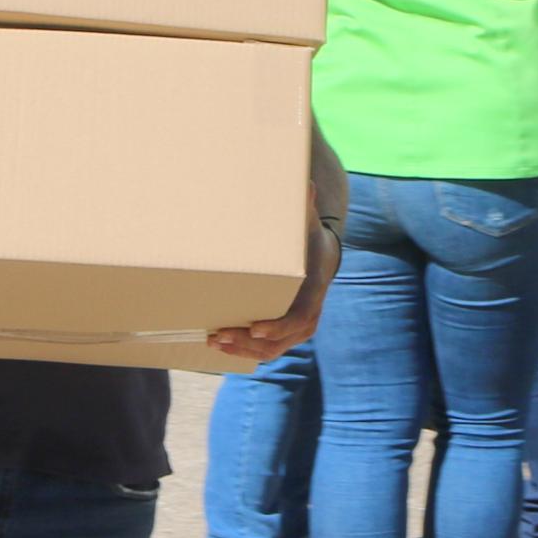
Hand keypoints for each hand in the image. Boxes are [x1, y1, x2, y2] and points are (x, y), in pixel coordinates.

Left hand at [209, 218, 334, 363]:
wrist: (323, 258)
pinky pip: (267, 350)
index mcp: (314, 291)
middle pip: (279, 341)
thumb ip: (304, 208)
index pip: (298, 317)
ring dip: (242, 350)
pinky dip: (245, 351)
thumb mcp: (308, 223)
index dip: (277, 326)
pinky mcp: (287, 334)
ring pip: (271, 351)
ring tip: (214, 341)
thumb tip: (305, 185)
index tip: (254, 328)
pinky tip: (222, 345)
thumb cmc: (309, 238)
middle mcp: (309, 316)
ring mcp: (298, 329)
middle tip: (219, 334)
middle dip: (248, 342)